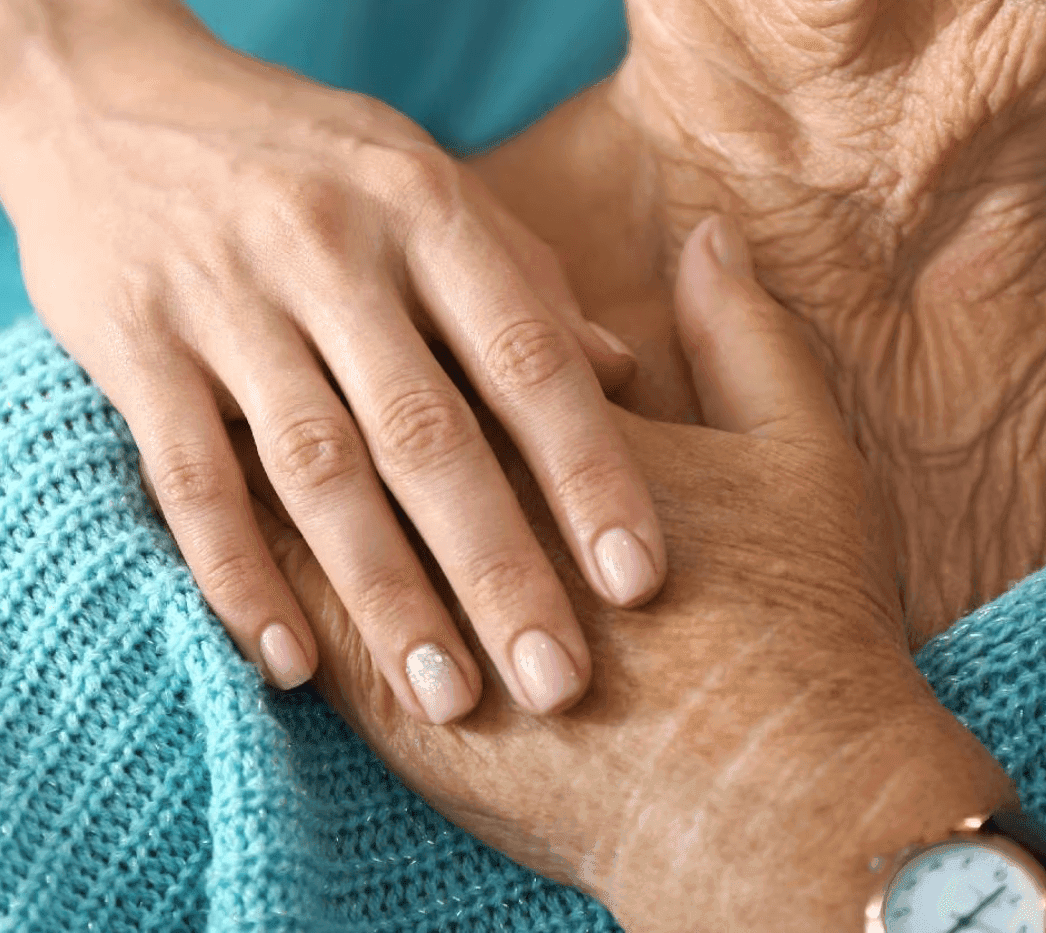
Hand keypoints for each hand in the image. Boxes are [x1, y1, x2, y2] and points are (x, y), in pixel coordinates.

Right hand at [0, 30, 665, 719]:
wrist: (100, 89)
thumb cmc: (301, 152)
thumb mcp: (422, 177)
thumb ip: (522, 276)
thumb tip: (627, 375)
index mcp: (423, 204)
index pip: (526, 356)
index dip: (588, 471)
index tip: (638, 582)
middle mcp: (329, 247)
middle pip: (427, 433)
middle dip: (498, 567)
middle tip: (558, 682)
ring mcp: (221, 296)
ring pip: (316, 471)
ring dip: (384, 596)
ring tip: (446, 700)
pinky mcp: (128, 342)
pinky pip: (188, 479)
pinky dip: (239, 577)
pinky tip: (289, 666)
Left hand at [241, 215, 1013, 929]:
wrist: (793, 803)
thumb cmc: (807, 624)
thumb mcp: (803, 456)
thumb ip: (744, 338)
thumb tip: (712, 242)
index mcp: (555, 410)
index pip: (461, 338)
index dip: (424, 313)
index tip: (377, 282)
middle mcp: (471, 491)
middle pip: (370, 411)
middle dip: (336, 379)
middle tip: (306, 358)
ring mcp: (419, 602)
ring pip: (305, 506)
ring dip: (273, 475)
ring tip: (240, 443)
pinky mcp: (386, 709)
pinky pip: (290, 627)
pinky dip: (250, 598)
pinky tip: (238, 576)